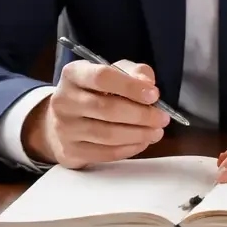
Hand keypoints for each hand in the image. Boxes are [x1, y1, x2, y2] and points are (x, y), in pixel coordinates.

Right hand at [21, 59, 171, 167]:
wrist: (66, 120)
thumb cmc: (96, 92)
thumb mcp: (115, 72)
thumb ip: (134, 72)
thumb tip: (148, 84)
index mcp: (73, 74)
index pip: (102, 77)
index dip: (131, 87)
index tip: (154, 95)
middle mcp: (63, 100)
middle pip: (107, 108)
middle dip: (141, 115)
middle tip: (162, 118)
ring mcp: (64, 128)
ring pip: (107, 134)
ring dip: (139, 134)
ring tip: (156, 131)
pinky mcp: (71, 151)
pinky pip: (105, 153)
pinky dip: (129, 149)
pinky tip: (142, 142)